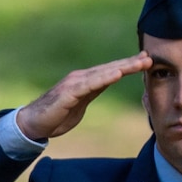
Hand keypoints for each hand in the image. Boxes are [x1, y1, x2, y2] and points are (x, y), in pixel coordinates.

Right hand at [13, 54, 152, 142]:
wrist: (31, 124)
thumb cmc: (55, 116)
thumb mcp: (80, 104)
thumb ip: (92, 93)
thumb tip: (105, 85)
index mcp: (85, 82)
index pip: (110, 72)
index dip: (128, 66)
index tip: (146, 61)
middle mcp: (80, 78)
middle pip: (110, 68)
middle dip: (131, 63)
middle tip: (150, 56)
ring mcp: (74, 84)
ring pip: (103, 73)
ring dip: (123, 67)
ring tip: (140, 63)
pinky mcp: (68, 93)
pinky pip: (90, 84)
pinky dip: (104, 78)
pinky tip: (117, 74)